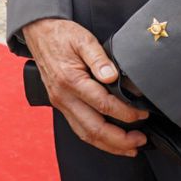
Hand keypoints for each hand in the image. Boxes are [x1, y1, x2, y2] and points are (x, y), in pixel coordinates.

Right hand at [22, 18, 148, 156]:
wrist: (38, 32)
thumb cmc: (61, 34)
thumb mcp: (83, 38)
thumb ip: (99, 58)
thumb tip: (113, 77)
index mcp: (70, 80)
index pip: (104, 105)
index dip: (127, 113)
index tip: (142, 114)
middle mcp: (63, 96)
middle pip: (94, 129)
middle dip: (121, 140)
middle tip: (141, 140)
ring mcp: (60, 103)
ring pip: (85, 134)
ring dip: (110, 145)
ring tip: (131, 148)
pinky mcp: (60, 104)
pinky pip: (79, 128)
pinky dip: (96, 139)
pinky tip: (110, 140)